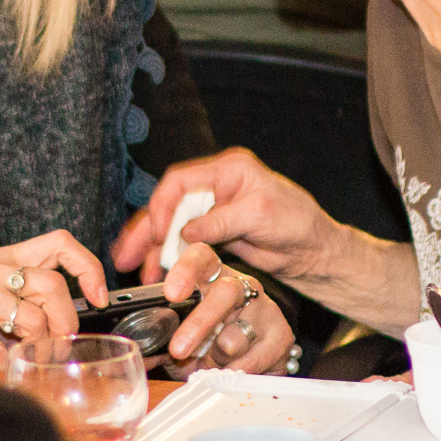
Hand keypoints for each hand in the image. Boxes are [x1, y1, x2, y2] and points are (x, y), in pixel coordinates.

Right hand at [0, 230, 110, 369]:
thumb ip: (23, 290)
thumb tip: (66, 320)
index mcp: (5, 257)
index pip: (59, 243)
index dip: (87, 266)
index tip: (97, 295)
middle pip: (53, 287)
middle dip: (66, 321)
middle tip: (59, 342)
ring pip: (33, 321)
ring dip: (35, 347)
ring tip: (21, 352)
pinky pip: (2, 351)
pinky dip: (6, 366)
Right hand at [113, 149, 343, 286]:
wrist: (314, 251)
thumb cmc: (299, 223)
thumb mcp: (261, 215)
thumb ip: (221, 221)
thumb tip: (185, 231)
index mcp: (228, 170)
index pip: (181, 181)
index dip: (164, 205)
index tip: (160, 232)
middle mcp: (216, 187)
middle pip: (169, 205)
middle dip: (146, 230)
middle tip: (126, 254)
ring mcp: (213, 211)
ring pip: (171, 226)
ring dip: (152, 248)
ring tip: (133, 268)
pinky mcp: (213, 234)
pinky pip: (182, 244)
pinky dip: (167, 257)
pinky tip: (153, 270)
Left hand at [153, 243, 296, 373]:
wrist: (253, 360)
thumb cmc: (209, 342)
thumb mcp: (180, 337)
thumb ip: (159, 339)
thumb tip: (138, 350)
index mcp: (211, 278)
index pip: (201, 257)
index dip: (186, 270)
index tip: (172, 293)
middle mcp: (241, 286)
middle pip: (225, 292)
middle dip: (200, 323)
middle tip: (179, 349)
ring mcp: (264, 309)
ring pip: (236, 335)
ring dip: (217, 358)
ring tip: (212, 362)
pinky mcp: (281, 334)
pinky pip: (253, 359)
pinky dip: (236, 372)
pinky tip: (231, 370)